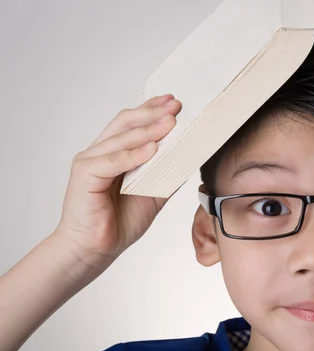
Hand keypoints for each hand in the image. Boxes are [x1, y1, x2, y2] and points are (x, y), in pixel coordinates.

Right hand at [53, 94, 181, 276]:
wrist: (95, 249)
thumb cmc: (119, 222)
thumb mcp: (153, 193)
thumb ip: (167, 174)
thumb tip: (191, 158)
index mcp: (114, 153)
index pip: (133, 123)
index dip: (152, 109)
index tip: (174, 102)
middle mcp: (100, 152)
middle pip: (126, 123)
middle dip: (153, 112)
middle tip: (176, 107)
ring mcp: (90, 161)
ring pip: (121, 138)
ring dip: (148, 129)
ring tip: (170, 123)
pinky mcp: (85, 175)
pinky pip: (112, 161)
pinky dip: (133, 154)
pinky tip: (152, 149)